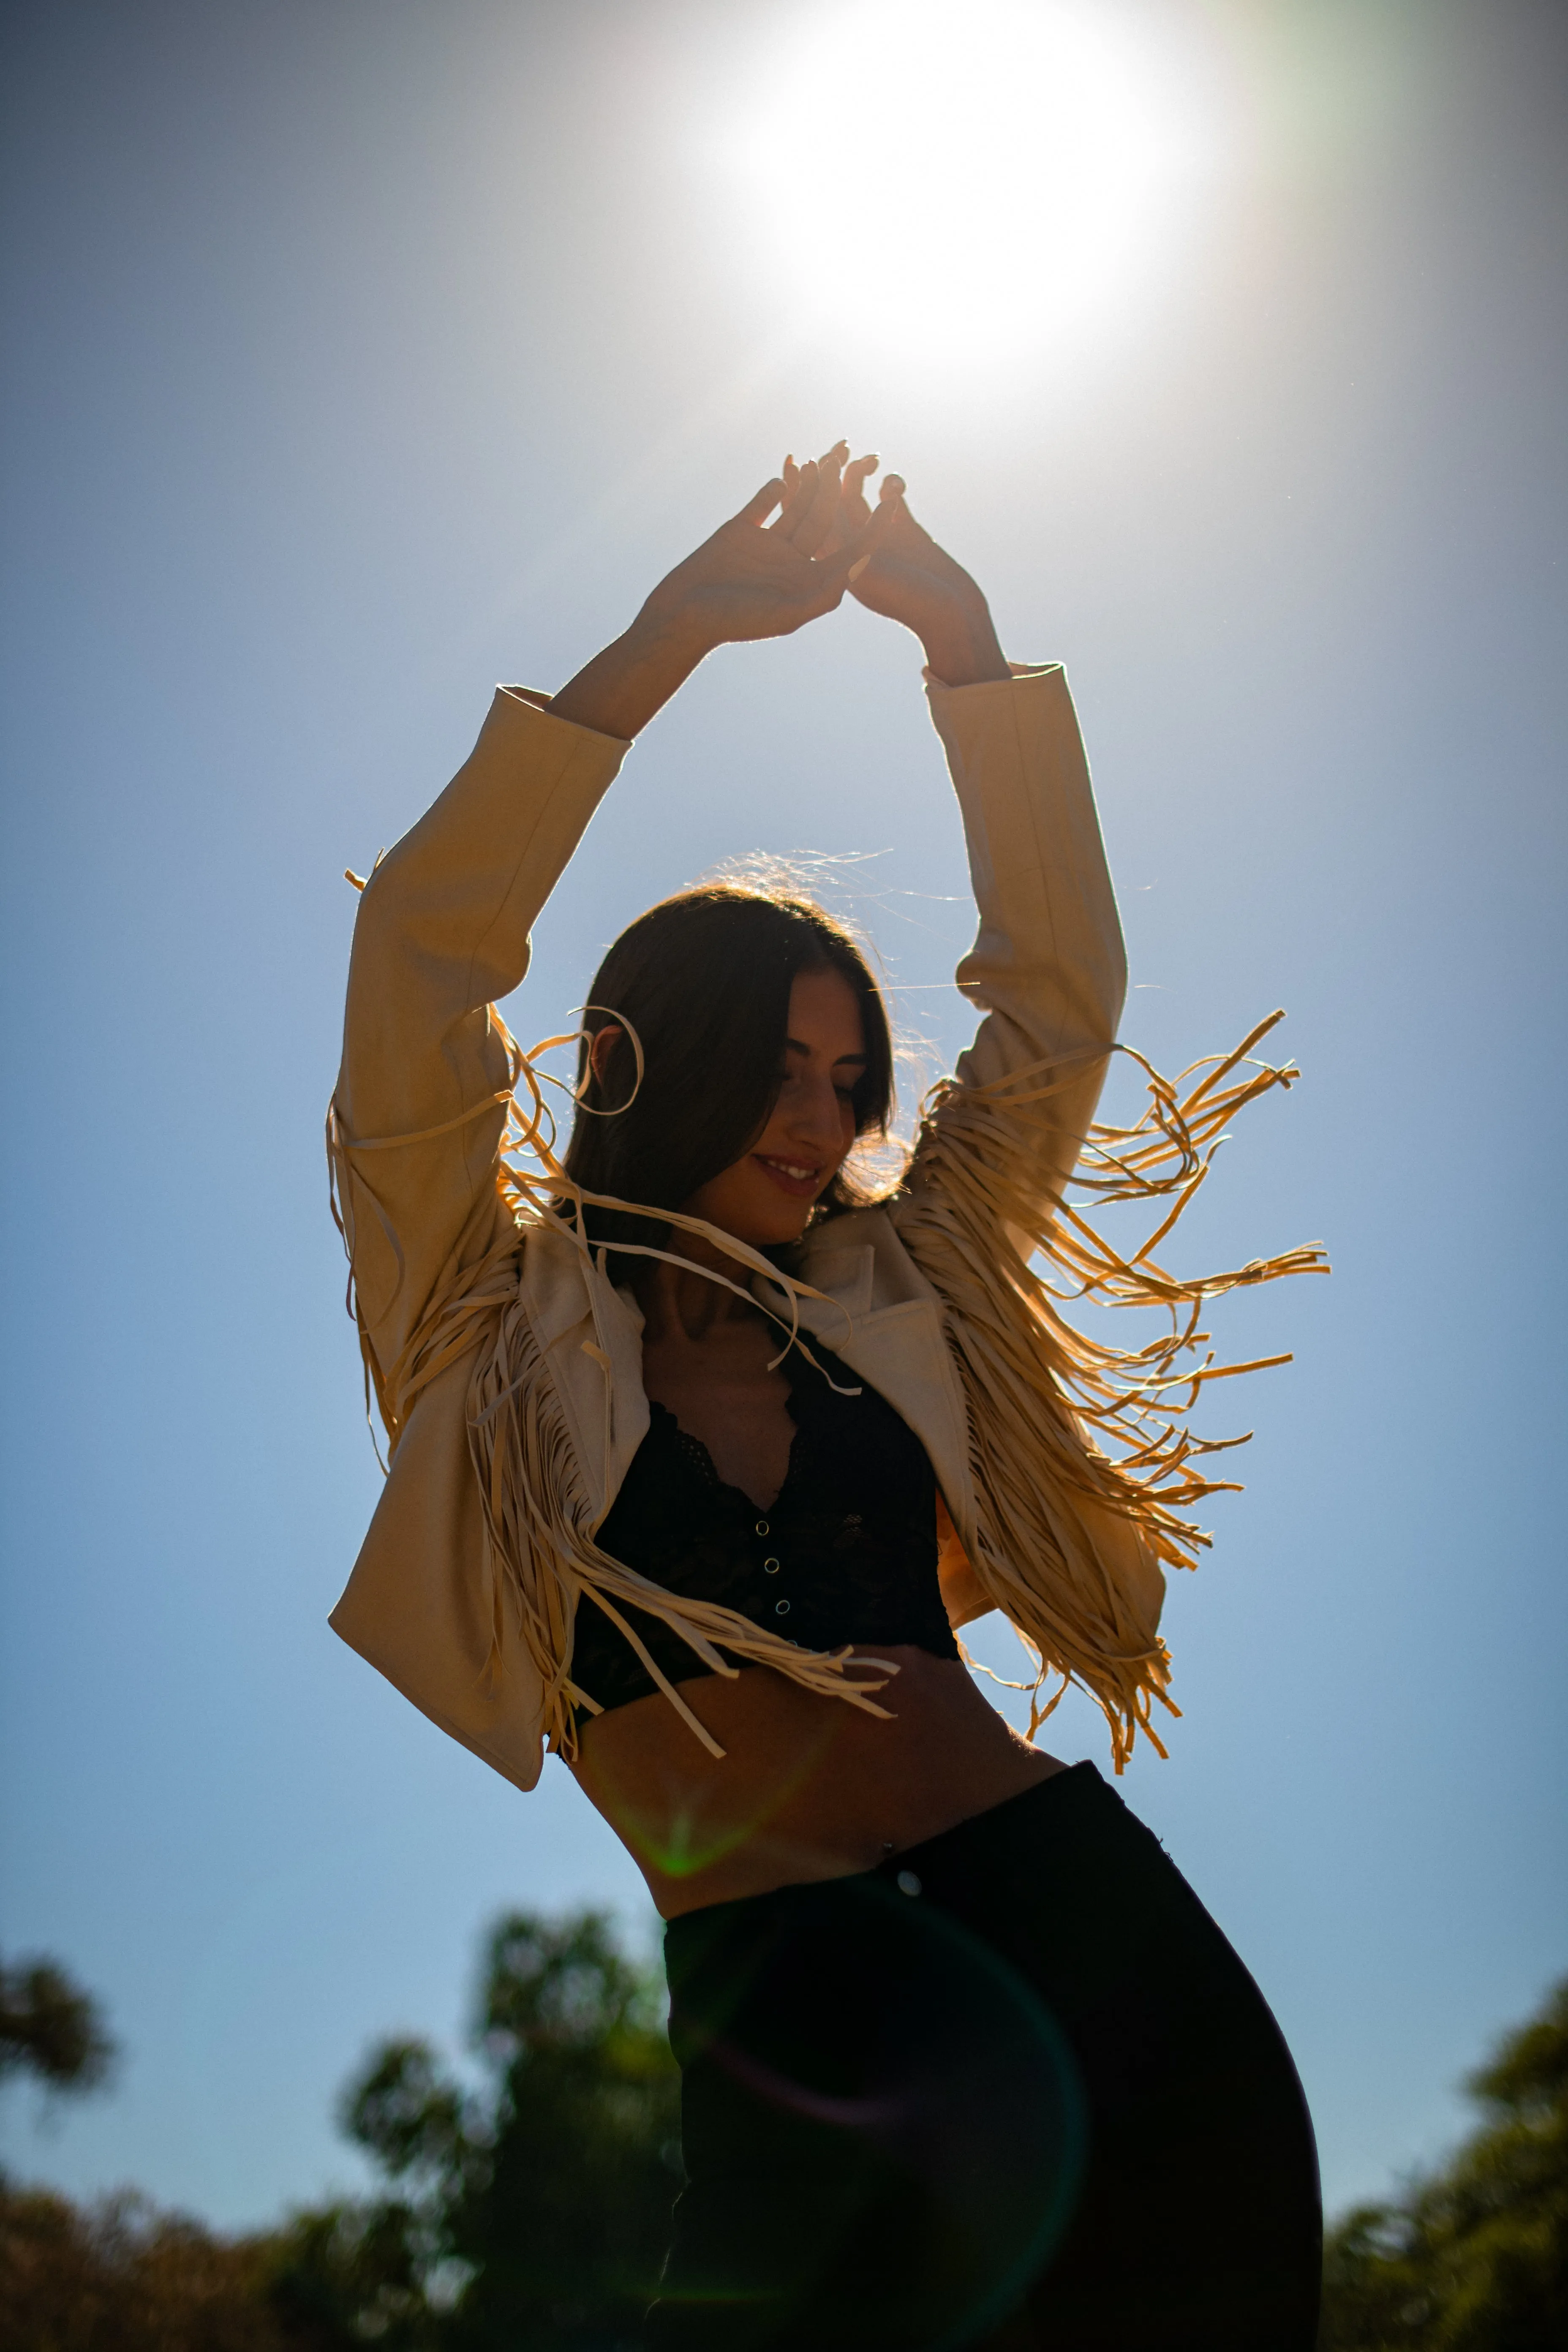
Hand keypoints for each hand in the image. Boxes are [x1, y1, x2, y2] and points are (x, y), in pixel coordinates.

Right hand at [548, 443, 899, 737]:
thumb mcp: (785, 614)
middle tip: (847, 462)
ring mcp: (767, 543)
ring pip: (796, 507)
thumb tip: (858, 566)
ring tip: (823, 459)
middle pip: (823, 521)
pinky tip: (786, 476)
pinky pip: (763, 503)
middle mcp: (792, 561)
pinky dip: (775, 488)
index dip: (872, 528)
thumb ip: (822, 593)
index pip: (849, 550)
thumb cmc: (734, 622)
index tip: (892, 503)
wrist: (682, 616)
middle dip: (835, 492)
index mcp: (809, 582)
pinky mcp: (741, 529)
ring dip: (809, 484)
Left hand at [815, 458, 1009, 687]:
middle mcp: (851, 547)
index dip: (799, 491)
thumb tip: (818, 522)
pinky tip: (896, 484)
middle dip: (832, 471)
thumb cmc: (910, 603)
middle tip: (839, 446)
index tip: (798, 462)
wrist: (952, 613)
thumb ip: (845, 550)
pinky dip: (892, 484)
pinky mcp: (904, 529)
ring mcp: (877, 536)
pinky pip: (891, 496)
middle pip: (829, 500)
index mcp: (833, 562)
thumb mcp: (870, 577)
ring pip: (858, 494)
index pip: (807, 520)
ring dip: (861, 472)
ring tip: (871, 459)